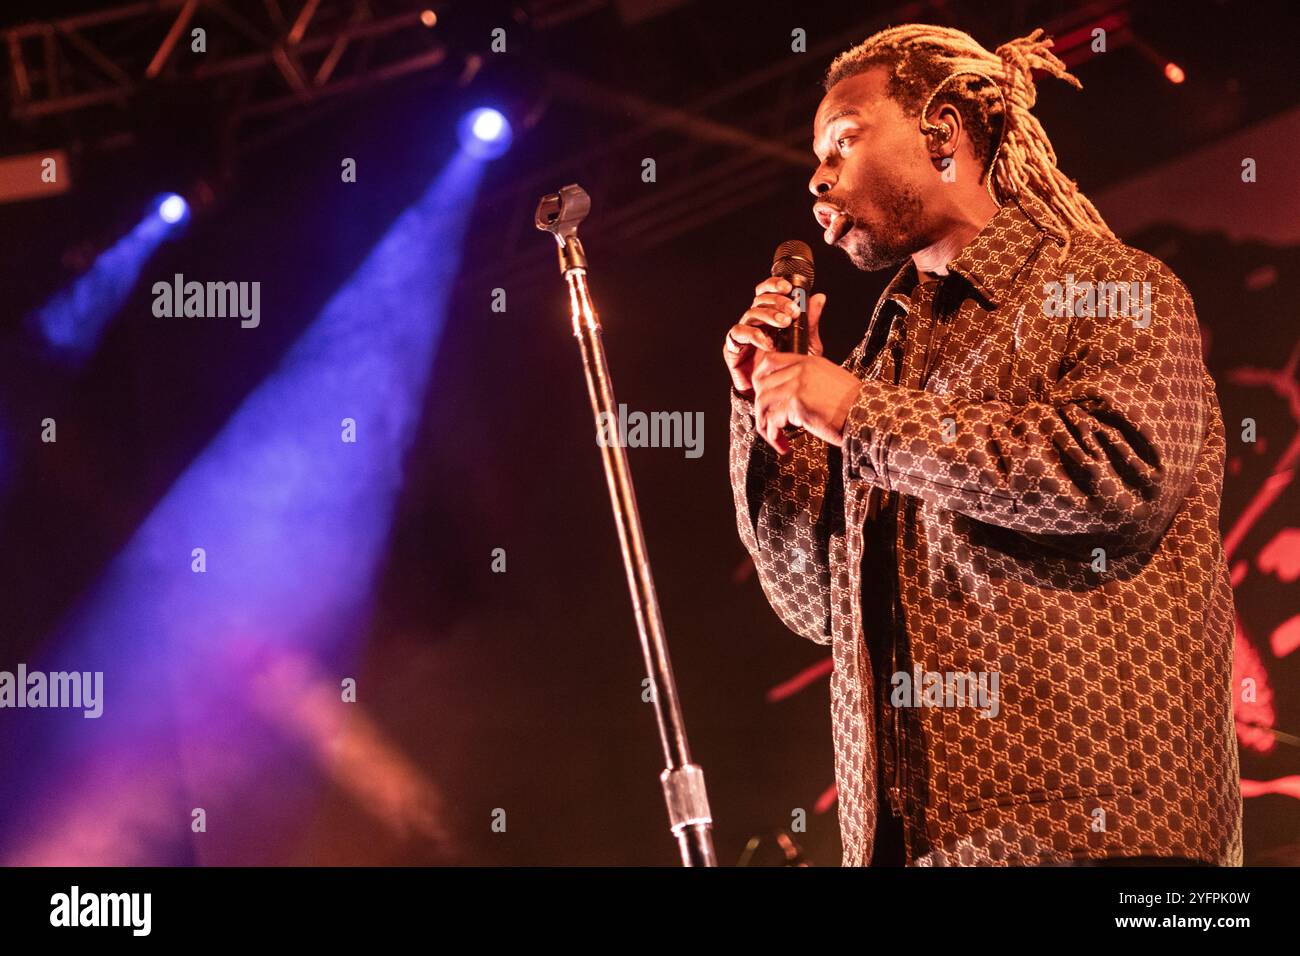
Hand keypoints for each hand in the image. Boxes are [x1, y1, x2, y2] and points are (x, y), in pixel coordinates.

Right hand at [724, 278, 825, 394]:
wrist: (775, 395)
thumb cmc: (788, 368)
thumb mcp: (806, 344)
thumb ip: (810, 322)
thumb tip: (819, 297)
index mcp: (770, 315)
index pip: (768, 292)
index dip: (775, 285)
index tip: (789, 287)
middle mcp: (755, 321)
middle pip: (760, 300)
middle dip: (777, 302)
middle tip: (792, 311)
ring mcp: (743, 333)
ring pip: (751, 313)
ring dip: (768, 316)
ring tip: (784, 324)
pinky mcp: (733, 347)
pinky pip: (739, 333)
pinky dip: (754, 335)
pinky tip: (768, 342)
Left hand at [752, 351, 861, 453]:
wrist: (868, 414)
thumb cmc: (854, 404)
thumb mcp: (829, 380)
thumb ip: (808, 380)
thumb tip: (787, 395)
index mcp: (807, 362)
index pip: (769, 362)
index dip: (759, 381)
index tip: (762, 397)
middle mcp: (800, 370)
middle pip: (760, 384)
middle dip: (761, 407)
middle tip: (769, 423)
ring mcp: (797, 385)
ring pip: (762, 403)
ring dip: (765, 425)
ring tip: (776, 438)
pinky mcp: (797, 404)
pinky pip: (772, 421)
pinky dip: (773, 437)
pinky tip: (783, 446)